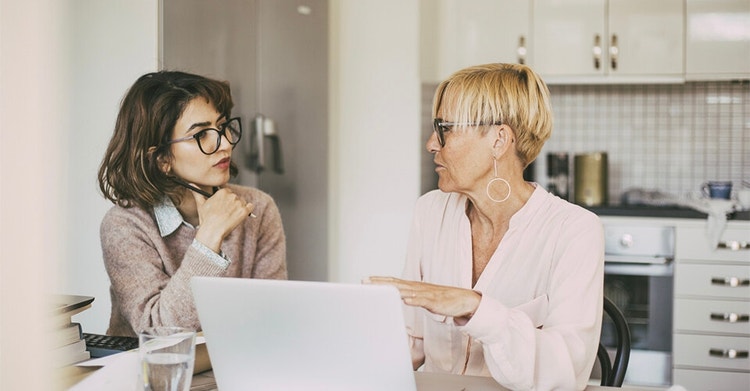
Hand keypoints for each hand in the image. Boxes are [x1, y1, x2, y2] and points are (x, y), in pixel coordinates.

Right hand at [193, 187, 254, 252]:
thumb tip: (191, 185)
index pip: (228, 192)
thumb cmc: (206, 219)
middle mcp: (232, 195)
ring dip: (240, 208)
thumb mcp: (201, 204)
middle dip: (233, 204)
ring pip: (243, 202)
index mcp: (222, 192)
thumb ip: (197, 192)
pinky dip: (248, 210)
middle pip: (236, 197)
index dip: (226, 200)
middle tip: (226, 214)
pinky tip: (241, 215)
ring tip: (231, 216)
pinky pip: (250, 207)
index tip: (224, 207)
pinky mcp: (244, 211)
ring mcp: (239, 203)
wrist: (212, 231)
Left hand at [365, 276, 480, 319]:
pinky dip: (414, 300)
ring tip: (380, 289)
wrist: (463, 300)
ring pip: (407, 290)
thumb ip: (410, 296)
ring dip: (393, 290)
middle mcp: (417, 287)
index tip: (364, 280)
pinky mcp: (434, 301)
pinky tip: (405, 300)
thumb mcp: (422, 297)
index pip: (393, 282)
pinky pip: (423, 300)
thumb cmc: (441, 300)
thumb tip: (397, 298)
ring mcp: (426, 293)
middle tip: (364, 281)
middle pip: (396, 284)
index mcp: (414, 287)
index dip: (379, 280)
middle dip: (380, 283)